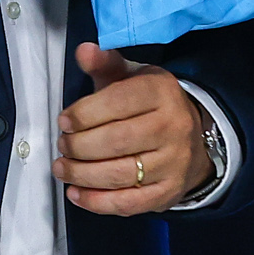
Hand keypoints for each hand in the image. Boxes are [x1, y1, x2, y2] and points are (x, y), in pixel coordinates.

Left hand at [55, 43, 213, 213]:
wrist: (191, 138)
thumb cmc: (151, 106)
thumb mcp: (132, 78)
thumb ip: (106, 64)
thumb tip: (84, 51)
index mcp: (162, 92)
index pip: (117, 102)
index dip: (83, 114)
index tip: (64, 120)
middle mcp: (174, 126)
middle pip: (115, 141)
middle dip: (78, 146)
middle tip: (62, 145)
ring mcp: (174, 162)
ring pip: (118, 174)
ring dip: (80, 174)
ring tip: (62, 168)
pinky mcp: (168, 192)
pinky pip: (127, 203)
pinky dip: (95, 201)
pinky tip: (76, 193)